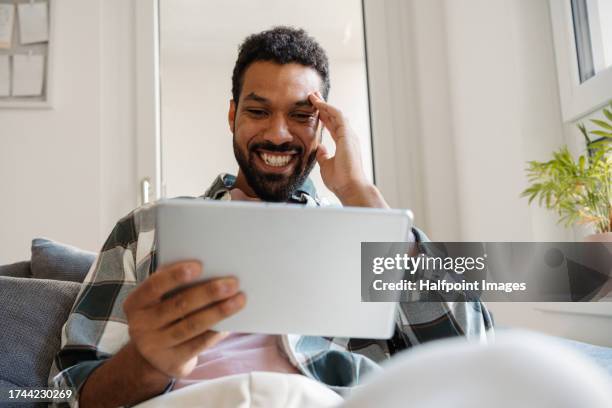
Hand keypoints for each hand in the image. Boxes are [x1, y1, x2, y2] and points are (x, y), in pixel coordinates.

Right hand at [123, 261, 245, 378]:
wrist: (153, 355)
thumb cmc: (162, 313)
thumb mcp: (158, 299)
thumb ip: (173, 283)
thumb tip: (207, 266)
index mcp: (135, 303)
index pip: (154, 286)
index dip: (175, 275)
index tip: (200, 266)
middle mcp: (141, 325)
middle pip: (179, 305)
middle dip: (208, 292)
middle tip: (232, 283)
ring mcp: (155, 346)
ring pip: (192, 326)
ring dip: (219, 311)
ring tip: (239, 300)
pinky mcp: (172, 361)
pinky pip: (199, 343)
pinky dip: (217, 331)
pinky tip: (232, 320)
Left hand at [308, 92, 387, 207]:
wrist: (350, 187)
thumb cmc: (341, 180)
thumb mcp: (326, 166)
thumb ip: (323, 156)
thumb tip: (320, 148)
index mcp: (343, 144)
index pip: (332, 126)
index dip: (323, 117)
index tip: (315, 110)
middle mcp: (348, 138)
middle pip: (334, 117)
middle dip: (324, 106)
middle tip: (314, 96)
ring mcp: (349, 135)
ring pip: (336, 114)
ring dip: (324, 104)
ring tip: (313, 96)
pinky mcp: (347, 134)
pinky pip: (337, 116)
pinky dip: (328, 108)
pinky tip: (318, 103)